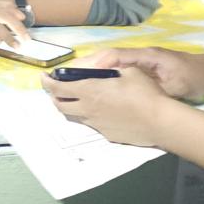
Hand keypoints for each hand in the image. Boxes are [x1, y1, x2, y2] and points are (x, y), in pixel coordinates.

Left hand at [42, 66, 173, 147]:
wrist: (159, 121)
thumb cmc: (145, 92)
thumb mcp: (129, 70)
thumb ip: (112, 68)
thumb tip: (104, 68)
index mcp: (89, 90)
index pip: (58, 88)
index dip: (47, 82)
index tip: (44, 77)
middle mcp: (88, 109)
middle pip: (60, 105)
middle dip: (54, 96)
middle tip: (57, 89)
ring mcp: (96, 124)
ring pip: (75, 116)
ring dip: (71, 106)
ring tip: (78, 99)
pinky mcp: (107, 135)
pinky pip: (92, 123)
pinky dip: (90, 115)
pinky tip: (103, 110)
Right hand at [79, 47, 203, 100]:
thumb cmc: (193, 77)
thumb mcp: (175, 85)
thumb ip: (153, 86)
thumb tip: (130, 90)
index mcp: (146, 55)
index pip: (116, 55)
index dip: (96, 63)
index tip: (79, 72)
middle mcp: (139, 55)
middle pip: (107, 57)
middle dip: (85, 66)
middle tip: (64, 78)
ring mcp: (139, 61)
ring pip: (109, 63)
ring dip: (90, 71)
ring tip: (71, 83)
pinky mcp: (141, 68)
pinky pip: (116, 70)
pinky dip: (102, 76)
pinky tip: (92, 87)